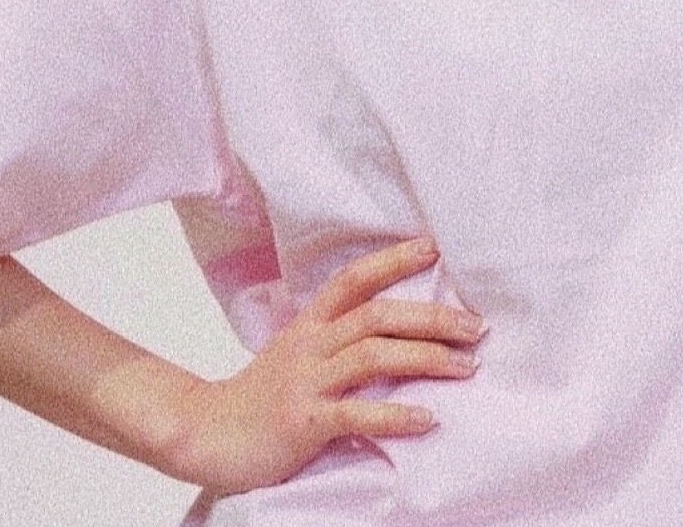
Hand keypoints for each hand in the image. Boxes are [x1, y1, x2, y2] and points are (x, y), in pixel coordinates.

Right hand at [168, 237, 483, 494]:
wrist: (207, 435)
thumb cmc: (263, 396)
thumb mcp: (299, 353)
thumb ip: (338, 337)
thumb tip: (397, 328)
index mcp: (311, 324)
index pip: (355, 279)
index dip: (394, 259)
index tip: (434, 247)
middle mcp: (311, 345)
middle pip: (376, 314)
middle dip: (431, 317)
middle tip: (476, 325)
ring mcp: (306, 382)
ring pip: (372, 355)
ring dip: (426, 358)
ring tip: (467, 367)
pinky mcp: (303, 423)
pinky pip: (356, 414)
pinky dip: (396, 415)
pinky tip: (428, 419)